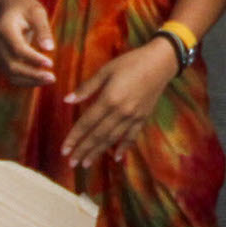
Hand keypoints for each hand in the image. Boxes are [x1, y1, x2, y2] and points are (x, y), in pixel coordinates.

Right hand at [0, 0, 58, 85]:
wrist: (6, 6)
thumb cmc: (24, 7)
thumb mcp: (36, 11)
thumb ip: (42, 29)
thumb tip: (49, 49)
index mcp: (4, 28)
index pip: (17, 49)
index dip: (33, 59)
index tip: (51, 63)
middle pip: (11, 65)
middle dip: (32, 74)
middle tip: (52, 77)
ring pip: (10, 74)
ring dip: (29, 81)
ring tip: (49, 80)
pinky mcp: (1, 58)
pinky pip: (11, 74)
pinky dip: (25, 80)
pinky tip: (41, 79)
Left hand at [60, 37, 178, 166]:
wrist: (161, 63)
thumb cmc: (131, 62)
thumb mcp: (106, 70)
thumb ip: (87, 87)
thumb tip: (67, 100)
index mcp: (109, 99)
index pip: (87, 122)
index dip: (75, 137)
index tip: (64, 149)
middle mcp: (121, 112)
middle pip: (98, 135)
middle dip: (84, 150)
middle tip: (71, 163)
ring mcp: (133, 117)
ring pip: (112, 139)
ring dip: (98, 152)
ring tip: (86, 164)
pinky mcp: (143, 118)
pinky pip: (131, 136)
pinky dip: (123, 148)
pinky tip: (116, 158)